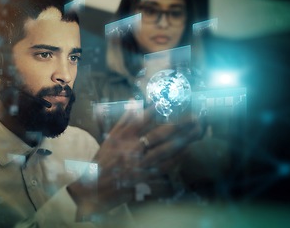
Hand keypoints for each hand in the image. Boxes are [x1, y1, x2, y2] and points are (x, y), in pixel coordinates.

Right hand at [68, 103, 201, 215]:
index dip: (156, 110)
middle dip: (178, 125)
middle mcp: (132, 150)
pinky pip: (164, 168)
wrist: (94, 188)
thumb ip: (123, 120)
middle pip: (159, 134)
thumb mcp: (109, 139)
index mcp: (122, 138)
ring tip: (195, 133)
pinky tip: (186, 152)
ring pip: (165, 151)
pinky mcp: (145, 178)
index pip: (141, 120)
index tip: (169, 101)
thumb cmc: (102, 162)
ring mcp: (139, 165)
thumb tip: (134, 102)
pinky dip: (176, 160)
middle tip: (194, 118)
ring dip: (182, 141)